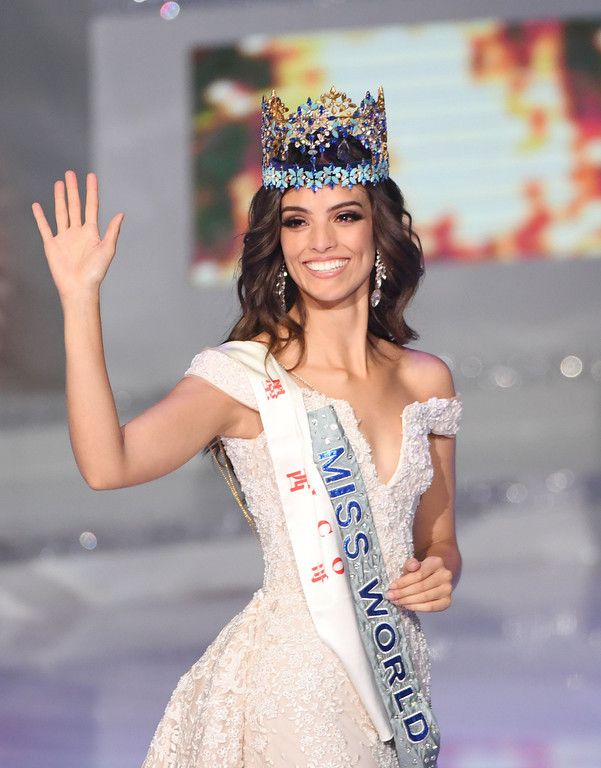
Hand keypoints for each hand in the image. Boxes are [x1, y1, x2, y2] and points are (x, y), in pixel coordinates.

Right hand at [31, 170, 123, 299]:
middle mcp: (78, 232)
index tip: (91, 176)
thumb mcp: (107, 249)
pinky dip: (40, 217)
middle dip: (73, 189)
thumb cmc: (95, 272)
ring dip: (60, 198)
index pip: (91, 206)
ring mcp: (64, 238)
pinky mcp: (52, 245)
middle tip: (70, 173)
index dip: (92, 191)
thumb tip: (121, 214)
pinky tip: (37, 205)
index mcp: (92, 232)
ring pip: (61, 212)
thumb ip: (112, 231)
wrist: (79, 288)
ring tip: (59, 183)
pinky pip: (45, 227)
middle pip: (75, 205)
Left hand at [385, 555, 452, 611]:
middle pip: (421, 587)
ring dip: (408, 601)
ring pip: (425, 597)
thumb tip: (412, 566)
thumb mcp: (414, 563)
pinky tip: (408, 606)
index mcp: (437, 562)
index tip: (391, 586)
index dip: (404, 582)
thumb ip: (410, 564)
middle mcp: (446, 575)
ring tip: (397, 601)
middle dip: (403, 593)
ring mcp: (448, 589)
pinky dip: (418, 607)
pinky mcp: (447, 601)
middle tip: (391, 596)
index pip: (418, 575)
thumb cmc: (421, 569)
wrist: (436, 575)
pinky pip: (431, 607)